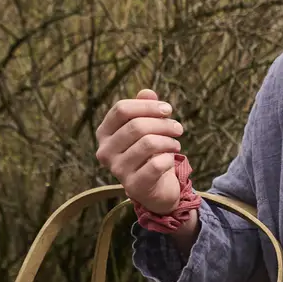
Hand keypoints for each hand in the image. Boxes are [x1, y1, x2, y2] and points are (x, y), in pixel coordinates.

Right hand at [94, 90, 194, 230]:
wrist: (154, 188)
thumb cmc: (148, 153)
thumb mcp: (146, 128)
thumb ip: (145, 108)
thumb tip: (148, 93)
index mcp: (104, 133)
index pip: (121, 109)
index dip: (147, 106)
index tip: (168, 109)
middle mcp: (105, 151)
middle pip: (136, 126)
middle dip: (163, 124)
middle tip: (178, 128)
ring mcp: (117, 170)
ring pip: (148, 143)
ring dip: (169, 141)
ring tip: (176, 144)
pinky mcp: (133, 186)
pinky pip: (157, 164)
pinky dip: (169, 158)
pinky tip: (171, 159)